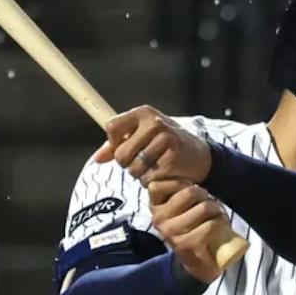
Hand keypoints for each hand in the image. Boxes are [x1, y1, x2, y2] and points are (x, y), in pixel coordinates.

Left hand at [94, 105, 211, 185]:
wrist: (198, 154)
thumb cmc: (165, 144)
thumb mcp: (142, 137)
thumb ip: (117, 145)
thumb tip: (97, 158)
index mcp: (143, 113)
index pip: (112, 127)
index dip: (113, 144)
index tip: (123, 149)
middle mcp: (154, 122)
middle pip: (121, 153)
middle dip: (127, 164)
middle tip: (140, 163)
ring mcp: (165, 139)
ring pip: (134, 168)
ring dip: (140, 175)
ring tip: (152, 168)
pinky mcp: (172, 157)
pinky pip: (148, 178)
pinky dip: (152, 181)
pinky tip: (162, 174)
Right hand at [148, 179, 225, 282]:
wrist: (198, 264)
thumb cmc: (193, 229)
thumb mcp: (181, 208)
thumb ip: (178, 191)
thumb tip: (187, 174)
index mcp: (155, 208)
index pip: (158, 185)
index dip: (181, 183)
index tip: (191, 191)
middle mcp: (159, 220)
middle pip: (189, 192)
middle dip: (206, 195)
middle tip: (210, 204)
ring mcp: (172, 233)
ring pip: (203, 208)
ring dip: (216, 210)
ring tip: (217, 216)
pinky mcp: (186, 244)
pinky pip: (210, 225)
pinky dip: (221, 224)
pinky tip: (221, 227)